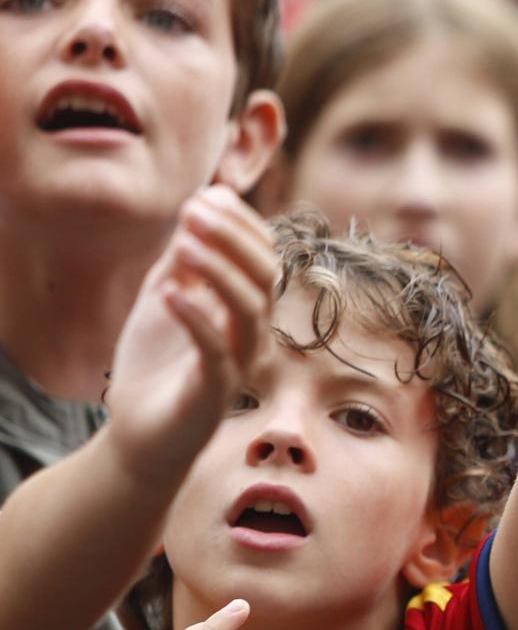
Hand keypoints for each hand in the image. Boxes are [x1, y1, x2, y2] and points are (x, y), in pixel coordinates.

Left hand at [105, 188, 277, 487]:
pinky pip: (217, 350)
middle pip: (266, 276)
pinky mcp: (217, 393)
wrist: (139, 434)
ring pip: (251, 309)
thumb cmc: (155, 367)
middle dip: (233, 238)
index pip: (263, 256)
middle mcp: (253, 335)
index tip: (206, 195)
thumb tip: (203, 201)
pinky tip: (170, 294)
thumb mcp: (166, 297)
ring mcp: (240, 364)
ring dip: (219, 271)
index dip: (240, 222)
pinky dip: (196, 318)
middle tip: (194, 210)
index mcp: (246, 310)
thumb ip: (185, 257)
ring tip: (184, 244)